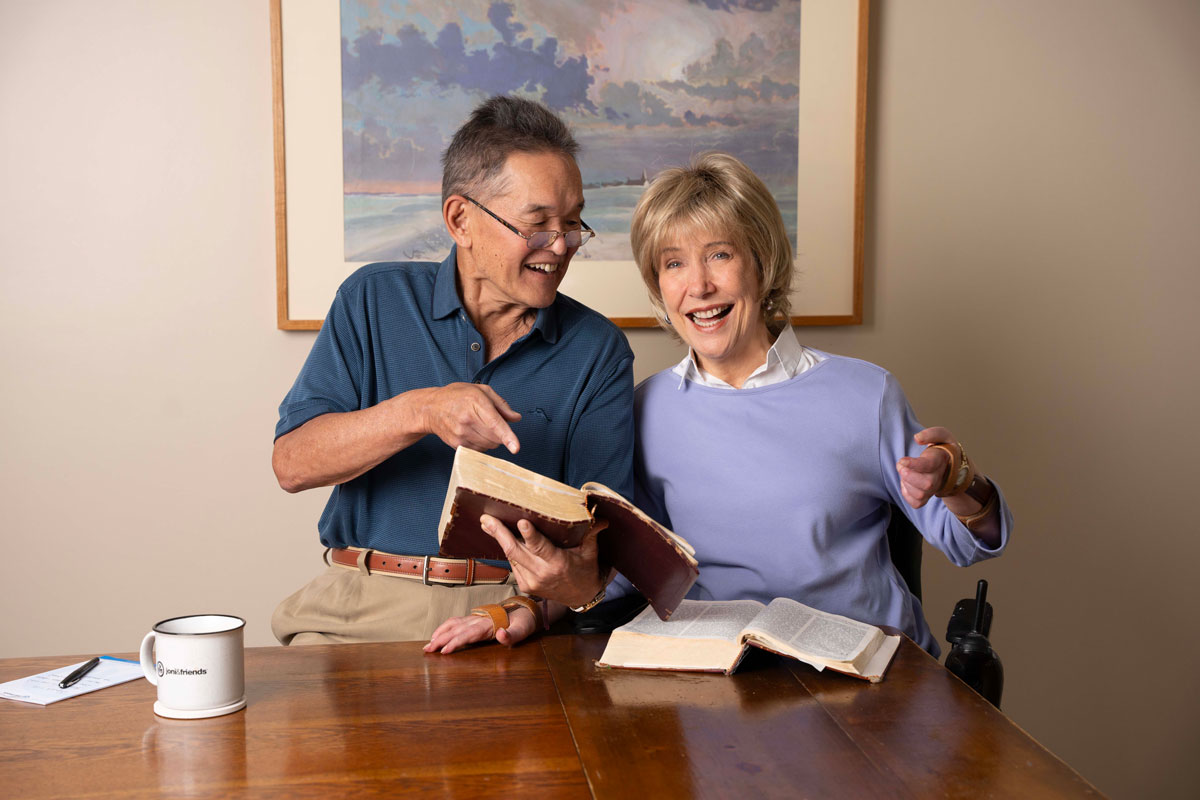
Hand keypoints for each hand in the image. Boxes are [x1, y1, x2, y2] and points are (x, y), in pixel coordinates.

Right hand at [418, 382, 521, 453]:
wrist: (431, 408)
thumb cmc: (457, 396)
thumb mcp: (481, 390)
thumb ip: (501, 404)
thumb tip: (516, 418)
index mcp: (476, 403)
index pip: (495, 423)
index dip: (507, 436)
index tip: (515, 448)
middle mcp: (467, 420)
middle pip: (495, 438)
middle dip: (500, 433)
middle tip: (490, 422)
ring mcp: (461, 434)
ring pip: (489, 446)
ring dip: (492, 439)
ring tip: (480, 426)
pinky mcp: (457, 444)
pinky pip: (479, 450)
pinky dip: (482, 444)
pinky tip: (473, 433)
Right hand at [423, 607, 538, 653]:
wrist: (526, 610)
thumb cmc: (524, 623)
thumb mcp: (523, 631)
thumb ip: (512, 635)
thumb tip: (500, 634)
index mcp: (488, 625)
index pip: (467, 634)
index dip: (455, 642)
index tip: (444, 651)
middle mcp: (478, 620)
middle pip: (456, 630)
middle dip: (441, 640)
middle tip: (428, 650)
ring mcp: (476, 618)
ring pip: (453, 624)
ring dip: (440, 633)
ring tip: (428, 644)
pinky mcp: (475, 619)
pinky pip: (456, 622)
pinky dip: (445, 627)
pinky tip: (438, 634)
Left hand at [479, 515, 608, 607]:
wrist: (581, 596)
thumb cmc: (586, 570)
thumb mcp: (590, 552)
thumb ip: (591, 534)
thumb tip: (601, 518)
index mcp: (558, 564)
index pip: (541, 548)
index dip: (530, 535)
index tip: (521, 522)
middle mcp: (541, 574)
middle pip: (515, 551)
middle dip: (499, 533)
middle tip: (486, 519)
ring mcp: (530, 581)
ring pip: (511, 556)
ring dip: (499, 539)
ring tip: (488, 523)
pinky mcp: (525, 585)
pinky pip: (513, 563)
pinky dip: (508, 549)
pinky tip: (500, 536)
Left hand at [895, 427, 957, 508]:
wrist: (950, 466)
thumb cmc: (942, 449)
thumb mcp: (942, 436)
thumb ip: (931, 433)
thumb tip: (917, 438)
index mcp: (941, 461)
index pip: (929, 465)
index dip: (914, 464)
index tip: (902, 460)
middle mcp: (939, 477)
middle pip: (927, 484)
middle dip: (909, 476)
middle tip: (900, 465)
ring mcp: (934, 489)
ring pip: (920, 495)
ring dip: (906, 483)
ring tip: (905, 472)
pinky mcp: (927, 496)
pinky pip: (916, 503)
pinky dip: (907, 494)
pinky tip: (906, 483)